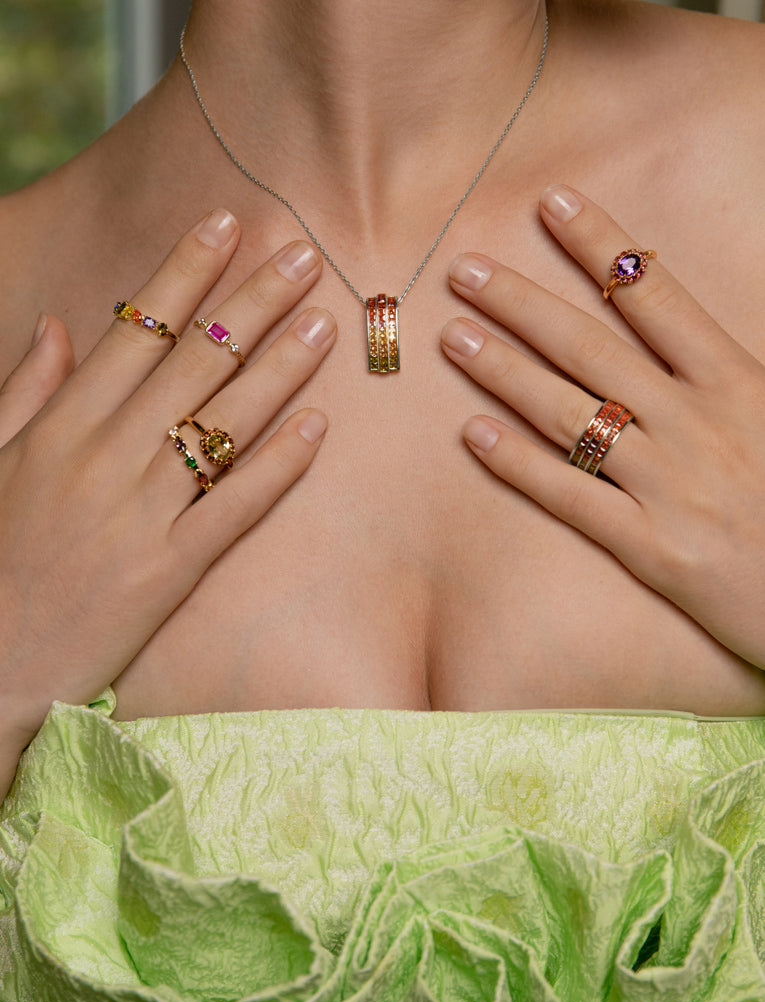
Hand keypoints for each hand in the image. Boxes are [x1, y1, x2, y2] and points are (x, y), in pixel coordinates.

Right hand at [0, 210, 334, 795]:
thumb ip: (24, 391)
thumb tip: (58, 325)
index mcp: (60, 425)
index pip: (134, 327)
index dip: (185, 270)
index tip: (227, 224)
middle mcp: (106, 457)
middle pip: (193, 361)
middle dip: (252, 301)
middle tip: (304, 254)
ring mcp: (142, 515)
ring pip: (222, 424)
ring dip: (279, 367)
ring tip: (324, 322)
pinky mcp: (170, 572)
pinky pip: (235, 509)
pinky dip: (278, 467)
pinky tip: (318, 426)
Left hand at [441, 186, 764, 671]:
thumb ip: (740, 369)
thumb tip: (685, 324)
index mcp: (739, 381)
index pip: (655, 296)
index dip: (600, 246)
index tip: (552, 203)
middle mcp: (698, 424)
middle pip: (592, 348)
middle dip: (523, 302)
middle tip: (464, 269)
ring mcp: (672, 486)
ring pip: (569, 415)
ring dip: (505, 371)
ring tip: (453, 336)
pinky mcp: (654, 548)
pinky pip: (572, 497)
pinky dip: (518, 464)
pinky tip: (472, 435)